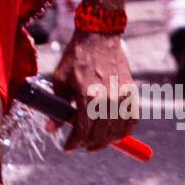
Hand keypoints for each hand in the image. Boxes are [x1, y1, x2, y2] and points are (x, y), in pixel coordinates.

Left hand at [52, 31, 138, 151]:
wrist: (99, 36)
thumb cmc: (75, 58)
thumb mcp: (60, 80)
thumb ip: (57, 107)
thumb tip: (51, 129)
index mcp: (88, 95)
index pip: (82, 131)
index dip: (73, 143)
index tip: (67, 148)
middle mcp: (108, 98)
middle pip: (100, 134)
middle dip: (88, 144)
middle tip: (80, 145)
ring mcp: (123, 96)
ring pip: (117, 131)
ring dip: (106, 141)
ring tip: (95, 142)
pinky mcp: (132, 92)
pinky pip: (132, 120)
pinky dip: (125, 131)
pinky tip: (115, 135)